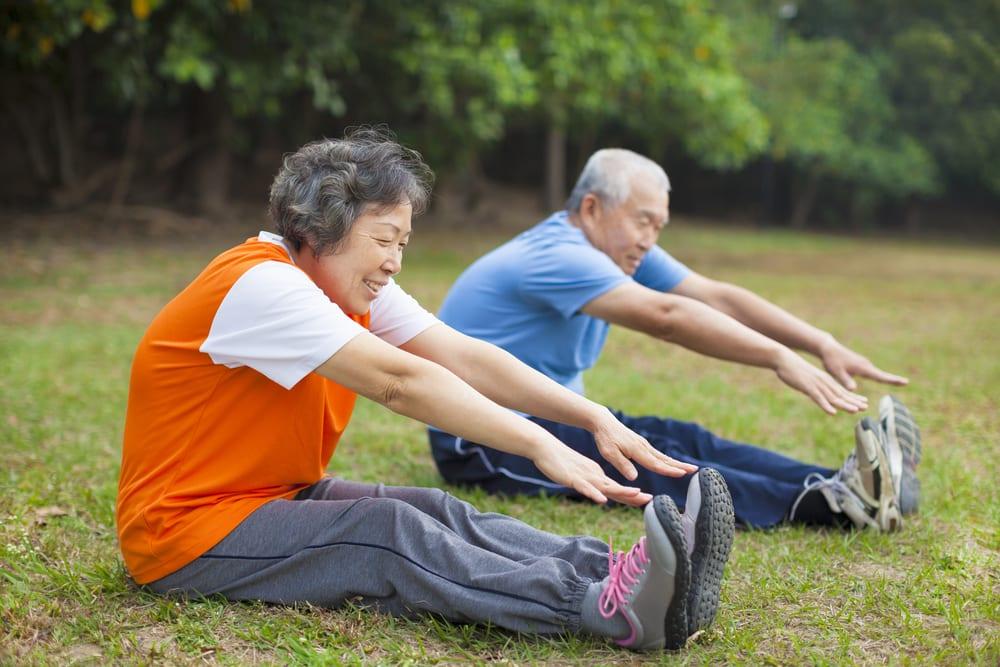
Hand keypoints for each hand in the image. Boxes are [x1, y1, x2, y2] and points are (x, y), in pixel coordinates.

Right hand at [532, 441, 653, 506]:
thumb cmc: (562, 463)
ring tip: (636, 494)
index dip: (632, 495)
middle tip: (650, 500)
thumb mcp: (581, 476)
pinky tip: (602, 500)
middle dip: (633, 495)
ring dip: (621, 491)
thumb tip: (603, 493)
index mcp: (597, 476)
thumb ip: (592, 484)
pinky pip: (585, 488)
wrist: (546, 449)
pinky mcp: (573, 479)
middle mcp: (595, 476)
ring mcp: (585, 478)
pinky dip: (595, 494)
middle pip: (616, 488)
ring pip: (605, 487)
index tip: (647, 500)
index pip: (617, 489)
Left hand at [591, 410, 697, 480]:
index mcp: (636, 450)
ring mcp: (644, 445)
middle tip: (695, 470)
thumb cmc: (605, 439)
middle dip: (680, 465)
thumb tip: (635, 477)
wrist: (604, 422)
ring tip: (690, 469)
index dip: (668, 470)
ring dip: (677, 463)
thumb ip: (622, 464)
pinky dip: (668, 460)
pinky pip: (658, 455)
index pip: (655, 463)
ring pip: (663, 457)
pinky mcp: (643, 444)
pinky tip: (673, 464)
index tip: (682, 474)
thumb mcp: (609, 453)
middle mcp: (644, 447)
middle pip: (664, 459)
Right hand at [774, 349, 868, 414]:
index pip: (842, 391)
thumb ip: (817, 386)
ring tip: (855, 411)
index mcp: (825, 380)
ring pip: (832, 397)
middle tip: (865, 408)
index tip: (865, 403)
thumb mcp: (809, 379)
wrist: (784, 359)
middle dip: (854, 402)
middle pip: (841, 394)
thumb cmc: (795, 370)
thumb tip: (821, 394)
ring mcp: (816, 385)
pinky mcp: (807, 387)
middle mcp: (824, 382)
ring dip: (844, 405)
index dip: (854, 398)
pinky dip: (825, 406)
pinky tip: (832, 412)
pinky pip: (818, 398)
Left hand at [819, 337, 908, 389]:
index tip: (905, 381)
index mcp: (863, 368)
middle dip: (894, 379)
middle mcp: (866, 365)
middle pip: (882, 374)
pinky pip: (872, 372)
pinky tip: (884, 379)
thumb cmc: (832, 361)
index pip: (880, 376)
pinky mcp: (861, 365)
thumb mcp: (837, 373)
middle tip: (907, 382)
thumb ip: (845, 381)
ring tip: (901, 382)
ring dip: (888, 378)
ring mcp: (864, 364)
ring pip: (877, 374)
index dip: (892, 380)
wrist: (828, 349)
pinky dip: (879, 376)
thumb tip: (854, 390)